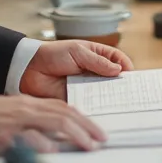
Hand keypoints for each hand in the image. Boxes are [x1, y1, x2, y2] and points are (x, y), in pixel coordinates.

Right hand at [0, 95, 104, 153]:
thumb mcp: (11, 112)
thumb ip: (31, 119)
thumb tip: (51, 135)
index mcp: (29, 103)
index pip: (63, 107)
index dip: (82, 118)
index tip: (96, 130)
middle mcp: (27, 109)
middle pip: (64, 114)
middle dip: (86, 127)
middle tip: (100, 139)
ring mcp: (16, 121)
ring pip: (53, 122)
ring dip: (74, 134)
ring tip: (88, 145)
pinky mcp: (3, 134)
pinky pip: (27, 137)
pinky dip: (42, 143)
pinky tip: (53, 150)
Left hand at [19, 40, 133, 99]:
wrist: (28, 69)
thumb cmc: (52, 54)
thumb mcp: (77, 52)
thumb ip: (97, 61)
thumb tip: (118, 70)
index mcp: (97, 55)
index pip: (118, 60)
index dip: (126, 67)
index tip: (132, 76)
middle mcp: (94, 71)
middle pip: (114, 79)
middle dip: (122, 85)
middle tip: (131, 94)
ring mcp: (85, 86)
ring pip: (103, 93)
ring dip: (110, 98)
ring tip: (120, 104)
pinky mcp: (76, 99)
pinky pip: (89, 104)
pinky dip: (96, 107)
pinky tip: (102, 110)